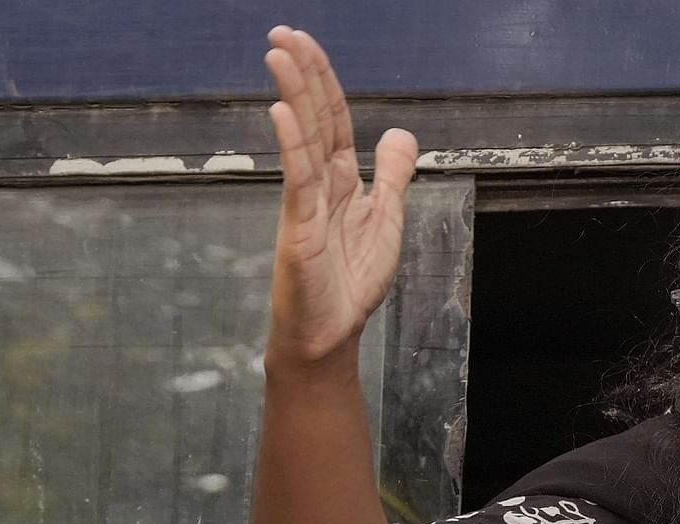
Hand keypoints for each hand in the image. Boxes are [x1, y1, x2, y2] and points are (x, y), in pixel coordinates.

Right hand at [262, 26, 417, 372]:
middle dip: (302, 75)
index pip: (332, 119)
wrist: (330, 334)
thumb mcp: (385, 220)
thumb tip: (399, 133)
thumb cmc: (349, 282)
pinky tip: (282, 114)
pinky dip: (291, 147)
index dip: (324, 80)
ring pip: (301, 142)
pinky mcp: (298, 231)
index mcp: (340, 180)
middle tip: (283, 33)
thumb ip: (391, 176)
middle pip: (313, 120)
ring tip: (279, 55)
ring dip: (292, 97)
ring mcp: (305, 206)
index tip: (305, 43)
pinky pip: (297, 183)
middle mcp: (318, 185)